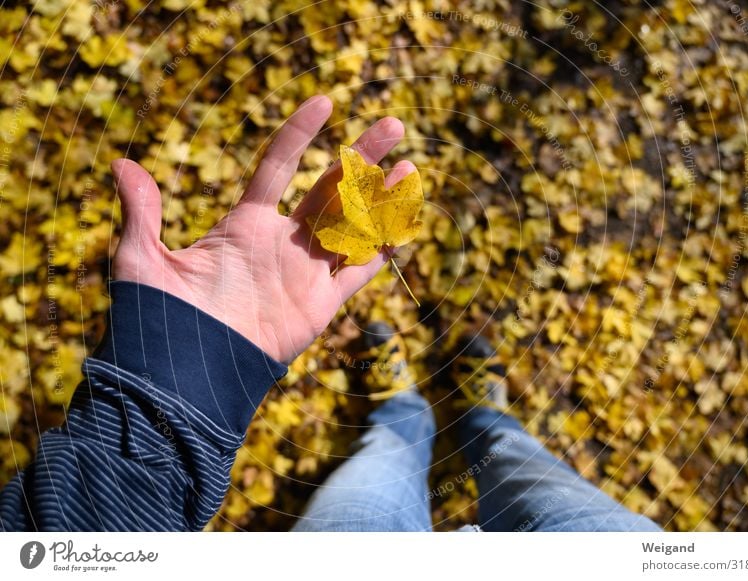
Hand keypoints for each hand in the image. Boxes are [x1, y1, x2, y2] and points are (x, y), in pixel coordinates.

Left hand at [111, 95, 415, 362]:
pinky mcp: (321, 304)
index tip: (324, 102)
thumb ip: (142, 213)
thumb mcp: (142, 260)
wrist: (188, 373)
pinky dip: (383, 249)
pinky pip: (359, 271)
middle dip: (363, 157)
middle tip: (393, 124)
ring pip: (354, 225)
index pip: (279, 166)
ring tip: (410, 166)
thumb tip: (122, 165)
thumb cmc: (162, 317)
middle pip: (332, 188)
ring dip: (382, 197)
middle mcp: (282, 241)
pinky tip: (406, 223)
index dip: (300, 133)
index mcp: (245, 223)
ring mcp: (305, 271)